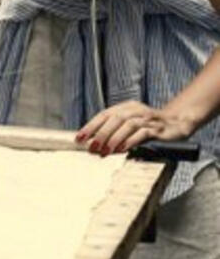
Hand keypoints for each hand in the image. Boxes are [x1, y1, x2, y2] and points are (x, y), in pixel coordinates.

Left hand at [76, 100, 196, 155]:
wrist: (178, 122)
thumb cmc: (150, 126)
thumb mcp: (130, 127)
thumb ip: (114, 133)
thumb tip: (94, 144)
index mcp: (125, 107)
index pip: (104, 115)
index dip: (90, 126)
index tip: (79, 138)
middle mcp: (135, 110)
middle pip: (114, 119)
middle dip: (100, 133)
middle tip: (91, 147)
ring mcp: (147, 118)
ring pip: (127, 125)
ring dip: (114, 139)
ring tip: (104, 151)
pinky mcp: (158, 128)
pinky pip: (142, 133)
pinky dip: (130, 141)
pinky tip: (122, 149)